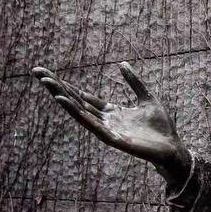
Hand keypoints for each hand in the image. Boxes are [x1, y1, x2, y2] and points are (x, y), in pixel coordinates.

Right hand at [32, 62, 190, 183]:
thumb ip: (134, 82)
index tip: (49, 74)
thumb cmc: (161, 128)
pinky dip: (78, 113)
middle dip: (57, 87)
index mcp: (111, 111)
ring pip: (80, 112)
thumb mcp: (147, 98)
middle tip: (37, 72)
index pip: (83, 97)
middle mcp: (105, 120)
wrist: (173, 147)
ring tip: (47, 83)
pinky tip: (65, 102)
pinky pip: (92, 125)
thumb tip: (122, 63)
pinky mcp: (113, 138)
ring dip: (63, 97)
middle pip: (76, 101)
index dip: (67, 86)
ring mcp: (107, 129)